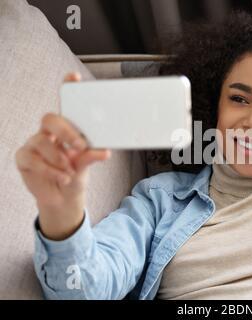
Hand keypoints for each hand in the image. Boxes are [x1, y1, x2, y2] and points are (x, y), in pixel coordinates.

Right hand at [15, 72, 110, 239]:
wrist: (63, 198)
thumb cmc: (76, 175)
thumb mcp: (86, 165)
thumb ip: (91, 156)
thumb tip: (104, 152)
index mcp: (67, 129)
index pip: (65, 105)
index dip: (67, 88)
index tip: (75, 77)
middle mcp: (49, 132)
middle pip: (50, 119)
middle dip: (66, 131)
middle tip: (80, 146)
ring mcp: (34, 144)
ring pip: (41, 141)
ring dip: (59, 158)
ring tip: (71, 171)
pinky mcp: (24, 158)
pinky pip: (33, 159)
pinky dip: (50, 170)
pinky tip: (63, 178)